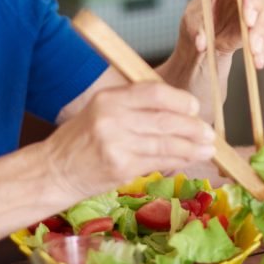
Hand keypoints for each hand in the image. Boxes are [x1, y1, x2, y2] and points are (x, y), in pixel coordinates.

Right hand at [44, 82, 216, 199]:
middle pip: (165, 119)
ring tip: (208, 149)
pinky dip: (179, 160)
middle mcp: (112, 118)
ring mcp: (116, 144)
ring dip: (192, 147)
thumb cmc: (81, 140)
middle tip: (208, 132)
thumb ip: (134, 106)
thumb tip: (179, 110)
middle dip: (193, 127)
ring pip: (166, 143)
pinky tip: (190, 159)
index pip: (154, 92)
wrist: (54, 171)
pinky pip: (159, 161)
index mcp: (109, 98)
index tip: (194, 108)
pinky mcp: (121, 168)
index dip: (180, 100)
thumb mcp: (102, 110)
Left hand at [179, 0, 263, 67]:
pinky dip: (263, 49)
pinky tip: (258, 61)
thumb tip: (201, 43)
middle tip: (252, 41)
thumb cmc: (199, 20)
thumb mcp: (191, 21)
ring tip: (254, 55)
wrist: (206, 38)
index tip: (248, 16)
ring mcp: (261, 6)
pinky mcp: (263, 25)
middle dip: (260, 21)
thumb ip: (196, 29)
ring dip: (263, 38)